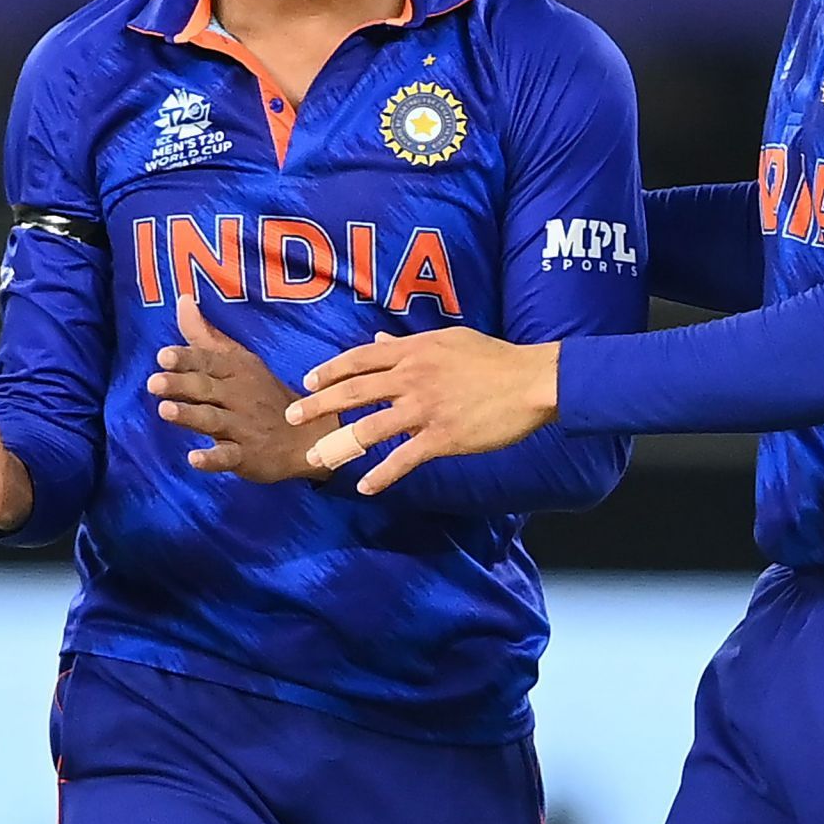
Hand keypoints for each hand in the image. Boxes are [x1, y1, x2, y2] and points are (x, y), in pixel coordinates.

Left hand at [146, 294, 338, 481]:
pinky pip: (228, 457)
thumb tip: (182, 299)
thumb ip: (206, 336)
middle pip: (206, 388)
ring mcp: (243, 427)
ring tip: (165, 411)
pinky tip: (195, 459)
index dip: (186, 358)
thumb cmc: (262, 395)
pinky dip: (213, 459)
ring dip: (190, 416)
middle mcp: (239, 396)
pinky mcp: (247, 456)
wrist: (307, 434)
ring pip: (213, 420)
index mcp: (237, 370)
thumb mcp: (240, 360)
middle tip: (154, 382)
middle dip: (181, 385)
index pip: (208, 360)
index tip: (163, 355)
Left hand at [288, 328, 560, 492]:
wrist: (531, 382)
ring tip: (317, 457)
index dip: (331, 370)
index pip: (360, 358)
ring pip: (370, 427)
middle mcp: (411, 378)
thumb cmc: (495, 358)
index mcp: (413, 352)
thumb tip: (381, 338)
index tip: (308, 380)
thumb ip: (411, 342)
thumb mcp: (449, 339)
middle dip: (318, 405)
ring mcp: (424, 409)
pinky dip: (382, 475)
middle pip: (353, 391)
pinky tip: (365, 486)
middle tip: (293, 417)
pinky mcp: (441, 437)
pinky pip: (402, 459)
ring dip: (339, 443)